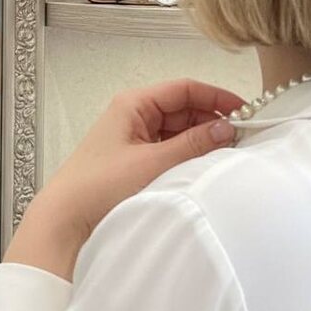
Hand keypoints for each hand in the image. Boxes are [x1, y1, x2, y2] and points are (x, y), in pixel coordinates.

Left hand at [3, 78, 244, 281]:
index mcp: (134, 104)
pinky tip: (203, 168)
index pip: (184, 88)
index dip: (216, 96)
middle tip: (241, 139)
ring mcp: (133, 139)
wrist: (65, 222)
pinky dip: (187, 156)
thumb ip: (193, 144)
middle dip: (211, 121)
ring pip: (178, 132)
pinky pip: (168, 151)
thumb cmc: (100, 186)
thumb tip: (228, 127)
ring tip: (226, 155)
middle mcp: (133, 116)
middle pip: (183, 109)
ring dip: (200, 141)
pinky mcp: (134, 162)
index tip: (245, 111)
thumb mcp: (153, 163)